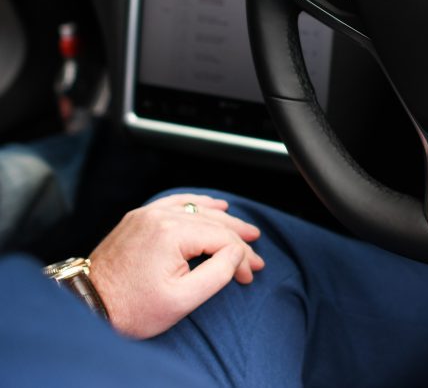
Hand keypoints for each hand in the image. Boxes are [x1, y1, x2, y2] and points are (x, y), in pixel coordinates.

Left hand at [88, 193, 264, 338]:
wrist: (87, 306)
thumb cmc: (132, 308)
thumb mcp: (183, 299)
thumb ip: (218, 273)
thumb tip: (236, 254)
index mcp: (172, 233)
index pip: (222, 239)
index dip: (241, 257)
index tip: (248, 277)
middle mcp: (160, 216)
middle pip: (214, 223)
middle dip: (239, 241)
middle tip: (257, 258)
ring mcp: (147, 214)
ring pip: (198, 210)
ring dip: (224, 221)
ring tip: (246, 231)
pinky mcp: (138, 218)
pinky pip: (176, 202)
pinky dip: (198, 204)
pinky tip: (214, 206)